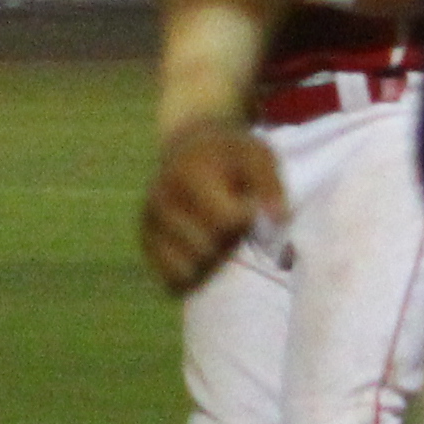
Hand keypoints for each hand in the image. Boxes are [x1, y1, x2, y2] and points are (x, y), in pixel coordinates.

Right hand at [140, 118, 285, 291]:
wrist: (188, 146)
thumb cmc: (230, 155)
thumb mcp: (258, 155)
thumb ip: (270, 184)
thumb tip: (277, 219)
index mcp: (187, 174)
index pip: (224, 221)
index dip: (247, 221)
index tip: (252, 208)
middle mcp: (160, 199)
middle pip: (206, 248)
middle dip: (228, 242)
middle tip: (236, 224)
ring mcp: (149, 222)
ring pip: (187, 267)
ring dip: (211, 260)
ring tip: (219, 236)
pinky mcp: (146, 242)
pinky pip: (171, 277)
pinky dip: (193, 273)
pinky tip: (205, 253)